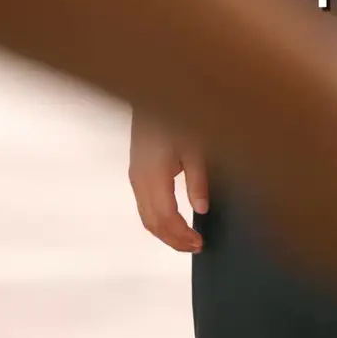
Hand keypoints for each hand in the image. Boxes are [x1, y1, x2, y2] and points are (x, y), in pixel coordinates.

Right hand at [129, 114, 208, 252]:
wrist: (157, 90)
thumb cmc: (179, 113)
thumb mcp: (196, 145)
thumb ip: (198, 179)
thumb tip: (201, 209)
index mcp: (153, 174)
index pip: (165, 219)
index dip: (181, 237)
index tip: (200, 244)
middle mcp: (139, 178)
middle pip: (152, 223)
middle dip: (173, 240)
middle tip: (196, 247)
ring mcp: (136, 174)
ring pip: (146, 216)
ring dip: (165, 232)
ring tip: (188, 239)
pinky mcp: (137, 169)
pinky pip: (145, 204)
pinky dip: (159, 218)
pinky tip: (175, 220)